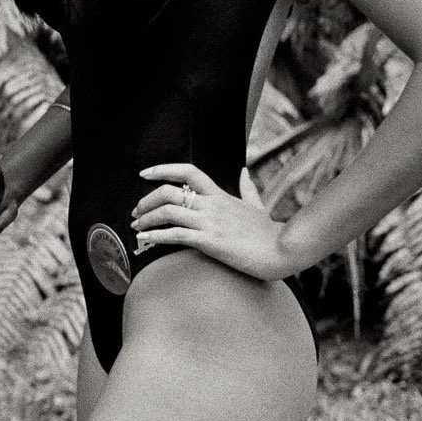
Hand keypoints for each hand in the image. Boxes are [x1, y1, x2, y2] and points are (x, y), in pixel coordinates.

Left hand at [132, 164, 297, 279]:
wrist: (284, 251)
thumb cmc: (269, 232)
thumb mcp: (257, 205)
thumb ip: (247, 187)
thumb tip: (243, 170)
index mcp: (220, 195)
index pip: (188, 172)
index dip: (163, 169)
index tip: (144, 174)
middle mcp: (212, 205)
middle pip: (169, 191)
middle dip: (146, 200)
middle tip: (136, 213)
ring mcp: (210, 222)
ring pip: (168, 212)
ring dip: (146, 219)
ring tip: (137, 228)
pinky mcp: (210, 241)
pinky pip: (175, 235)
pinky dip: (155, 236)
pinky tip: (145, 240)